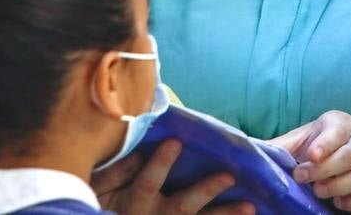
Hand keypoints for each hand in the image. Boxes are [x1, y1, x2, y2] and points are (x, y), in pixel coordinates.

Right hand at [93, 139, 255, 214]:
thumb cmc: (102, 202)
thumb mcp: (100, 189)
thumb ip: (117, 173)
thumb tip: (139, 151)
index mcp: (136, 202)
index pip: (148, 182)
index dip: (161, 164)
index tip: (175, 142)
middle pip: (183, 205)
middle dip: (206, 191)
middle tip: (228, 177)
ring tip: (250, 207)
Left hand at [273, 111, 350, 211]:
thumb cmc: (326, 142)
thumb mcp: (305, 137)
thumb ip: (284, 145)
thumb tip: (253, 152)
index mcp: (341, 124)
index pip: (337, 130)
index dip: (325, 144)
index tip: (310, 156)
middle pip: (350, 155)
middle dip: (326, 170)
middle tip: (304, 179)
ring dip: (342, 186)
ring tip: (320, 192)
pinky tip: (340, 202)